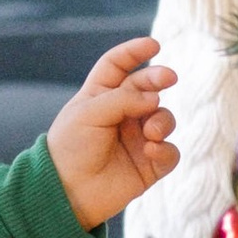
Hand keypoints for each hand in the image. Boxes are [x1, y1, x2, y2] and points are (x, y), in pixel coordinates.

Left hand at [47, 34, 177, 226]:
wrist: (67, 192)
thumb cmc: (71, 148)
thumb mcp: (89, 113)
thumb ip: (123, 99)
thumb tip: (156, 97)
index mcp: (100, 96)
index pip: (118, 65)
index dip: (134, 52)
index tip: (154, 45)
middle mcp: (122, 114)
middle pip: (147, 87)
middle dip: (159, 78)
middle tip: (168, 78)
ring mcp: (137, 138)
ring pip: (164, 118)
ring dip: (162, 120)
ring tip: (150, 131)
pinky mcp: (149, 164)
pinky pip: (169, 151)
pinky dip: (165, 148)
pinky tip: (151, 151)